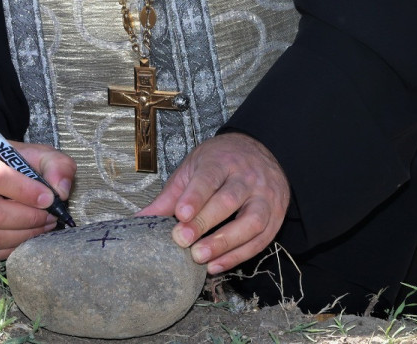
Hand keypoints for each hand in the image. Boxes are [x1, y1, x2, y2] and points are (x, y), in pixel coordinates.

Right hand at [0, 137, 75, 260]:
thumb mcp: (35, 154)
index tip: (49, 198)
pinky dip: (10, 249)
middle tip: (50, 217)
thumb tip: (60, 190)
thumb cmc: (8, 164)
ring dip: (22, 236)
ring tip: (42, 226)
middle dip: (28, 219)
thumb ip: (55, 165)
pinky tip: (25, 237)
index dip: (25, 191)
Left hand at [138, 132, 288, 274]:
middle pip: (229, 200)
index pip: (210, 177)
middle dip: (205, 223)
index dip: (195, 196)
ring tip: (200, 258)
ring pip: (251, 221)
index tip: (180, 214)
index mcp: (223, 161)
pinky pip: (261, 240)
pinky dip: (239, 255)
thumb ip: (170, 196)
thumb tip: (140, 220)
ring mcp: (265, 196)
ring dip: (225, 243)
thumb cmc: (220, 162)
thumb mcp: (193, 168)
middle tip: (183, 241)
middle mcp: (248, 177)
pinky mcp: (276, 216)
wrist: (261, 150)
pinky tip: (217, 265)